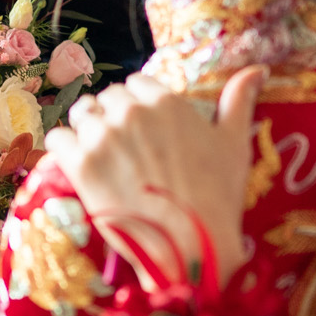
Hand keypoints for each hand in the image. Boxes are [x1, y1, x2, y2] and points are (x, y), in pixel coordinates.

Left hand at [44, 68, 263, 282]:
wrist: (190, 246)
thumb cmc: (217, 197)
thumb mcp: (234, 144)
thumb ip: (239, 101)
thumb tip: (258, 69)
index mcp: (164, 100)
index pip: (135, 84)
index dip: (137, 105)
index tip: (143, 128)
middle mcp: (129, 112)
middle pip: (107, 99)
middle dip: (112, 117)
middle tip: (123, 147)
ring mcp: (102, 138)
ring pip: (81, 114)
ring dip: (87, 129)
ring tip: (100, 154)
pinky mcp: (80, 165)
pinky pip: (58, 139)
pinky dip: (64, 148)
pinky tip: (79, 164)